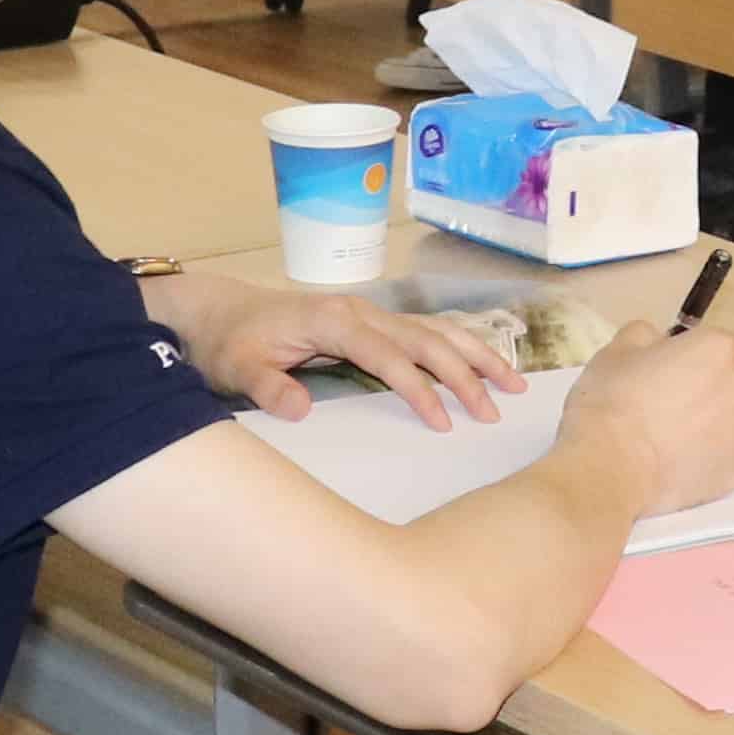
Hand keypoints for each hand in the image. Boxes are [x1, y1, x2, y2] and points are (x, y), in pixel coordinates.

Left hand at [173, 279, 530, 429]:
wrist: (218, 311)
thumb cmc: (230, 341)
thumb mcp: (236, 367)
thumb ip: (268, 386)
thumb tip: (301, 409)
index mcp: (333, 320)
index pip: (388, 355)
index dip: (419, 388)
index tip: (443, 423)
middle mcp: (360, 312)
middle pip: (425, 340)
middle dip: (464, 375)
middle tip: (494, 412)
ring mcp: (369, 313)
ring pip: (435, 330)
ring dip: (476, 355)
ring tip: (514, 385)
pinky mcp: (372, 322)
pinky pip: (426, 331)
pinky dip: (460, 346)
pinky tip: (486, 362)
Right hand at [561, 314, 733, 517]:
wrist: (612, 465)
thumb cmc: (614, 399)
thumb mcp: (618, 349)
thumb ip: (647, 336)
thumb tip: (658, 344)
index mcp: (720, 350)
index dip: (709, 354)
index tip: (683, 365)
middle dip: (715, 389)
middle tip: (676, 402)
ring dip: (717, 425)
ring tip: (677, 438)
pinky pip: (727, 459)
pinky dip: (709, 459)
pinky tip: (678, 463)